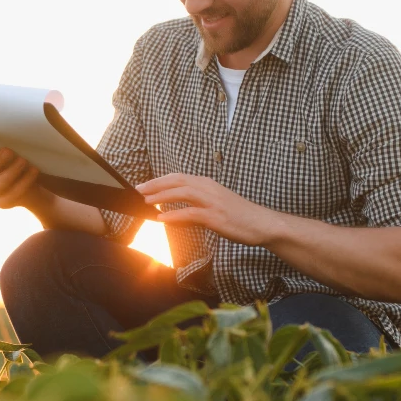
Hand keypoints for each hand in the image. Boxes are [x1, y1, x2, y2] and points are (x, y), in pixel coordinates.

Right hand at [0, 148, 48, 210]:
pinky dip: (23, 182)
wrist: (31, 180)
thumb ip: (2, 142)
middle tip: (10, 151)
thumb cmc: (16, 158)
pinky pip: (11, 195)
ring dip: (11, 172)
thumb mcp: (8, 149)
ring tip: (24, 161)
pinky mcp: (2, 203)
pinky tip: (33, 171)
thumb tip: (4, 126)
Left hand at [136, 173, 277, 246]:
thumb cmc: (239, 215)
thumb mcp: (216, 205)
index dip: (159, 180)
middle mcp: (209, 188)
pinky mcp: (216, 217)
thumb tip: (174, 214)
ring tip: (146, 202)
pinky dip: (174, 215)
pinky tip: (162, 219)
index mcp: (208, 184)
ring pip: (182, 193)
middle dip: (155, 184)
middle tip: (138, 190)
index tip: (144, 185)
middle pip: (177, 181)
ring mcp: (213, 201)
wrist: (263, 223)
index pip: (179, 177)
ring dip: (162, 196)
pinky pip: (191, 214)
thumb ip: (196, 205)